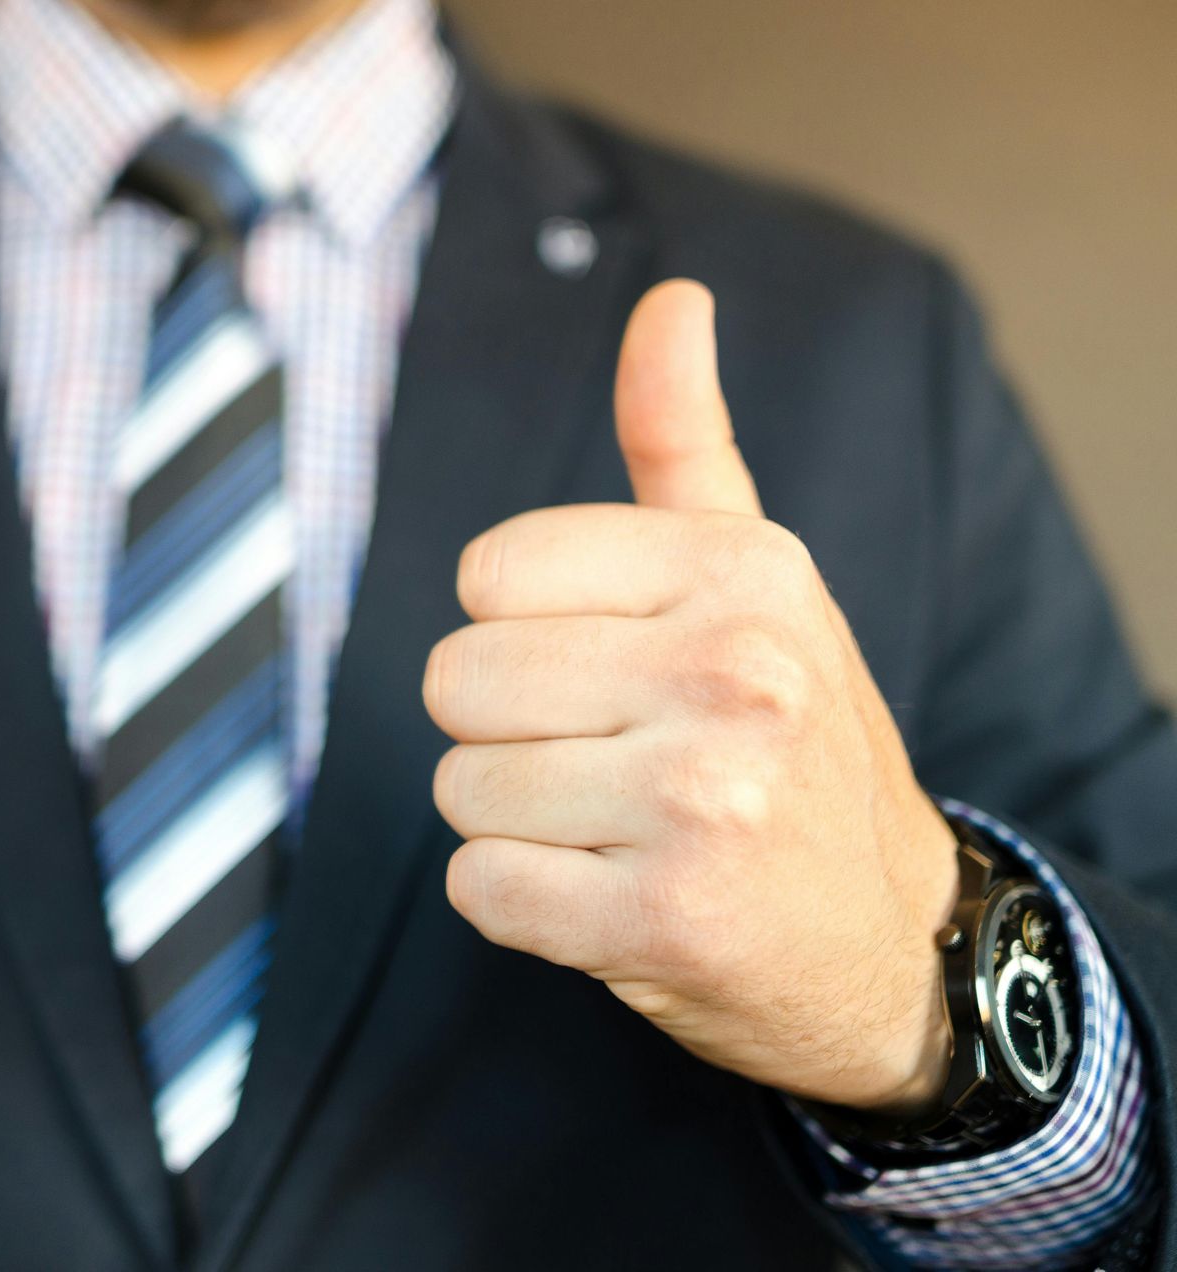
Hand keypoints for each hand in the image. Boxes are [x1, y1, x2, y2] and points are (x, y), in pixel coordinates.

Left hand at [424, 280, 960, 1114]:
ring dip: (513, 820)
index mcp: (743, 571)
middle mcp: (734, 675)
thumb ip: (684, 442)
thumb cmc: (793, 737)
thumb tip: (671, 298)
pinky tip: (607, 897)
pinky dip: (518, 902)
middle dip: (507, 730)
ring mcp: (702, 804)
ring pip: (460, 786)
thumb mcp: (754, 577)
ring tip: (616, 828)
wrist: (887, 935)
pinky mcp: (662, 923)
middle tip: (608, 761)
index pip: (488, 573)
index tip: (606, 669)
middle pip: (457, 679)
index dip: (520, 630)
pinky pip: (480, 888)